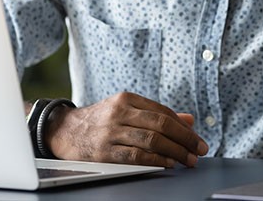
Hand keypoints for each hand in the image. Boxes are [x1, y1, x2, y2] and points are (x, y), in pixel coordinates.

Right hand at [45, 92, 208, 167]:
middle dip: (185, 139)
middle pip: (161, 124)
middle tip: (199, 150)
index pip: (163, 112)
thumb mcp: (126, 110)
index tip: (197, 139)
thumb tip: (189, 120)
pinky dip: (156, 160)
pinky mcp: (104, 151)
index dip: (184, 127)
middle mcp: (119, 112)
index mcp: (127, 99)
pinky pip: (136, 156)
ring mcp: (110, 132)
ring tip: (187, 160)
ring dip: (175, 152)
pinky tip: (167, 164)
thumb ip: (157, 114)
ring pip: (151, 140)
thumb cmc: (100, 121)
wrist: (63, 130)